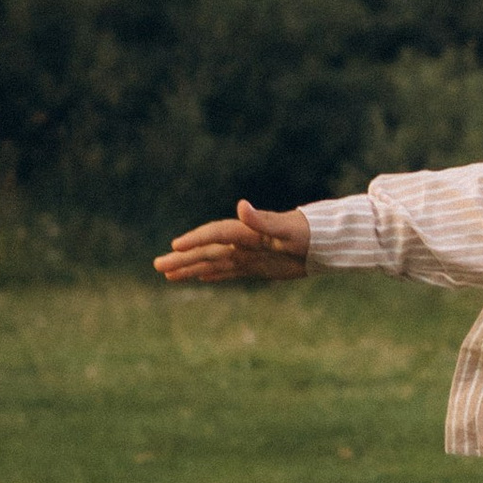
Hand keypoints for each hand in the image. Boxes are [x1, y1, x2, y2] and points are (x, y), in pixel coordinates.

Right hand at [154, 200, 310, 284]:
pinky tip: (198, 277)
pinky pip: (228, 271)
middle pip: (206, 251)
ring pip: (212, 262)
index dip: (195, 240)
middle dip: (182, 259)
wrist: (324, 242)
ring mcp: (246, 255)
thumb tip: (241, 205)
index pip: (215, 234)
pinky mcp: (255, 266)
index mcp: (246, 231)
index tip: (175, 248)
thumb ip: (262, 220)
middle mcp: (241, 242)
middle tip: (157, 266)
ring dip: (190, 268)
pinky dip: (213, 274)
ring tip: (167, 274)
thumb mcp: (286, 228)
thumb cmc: (307, 232)